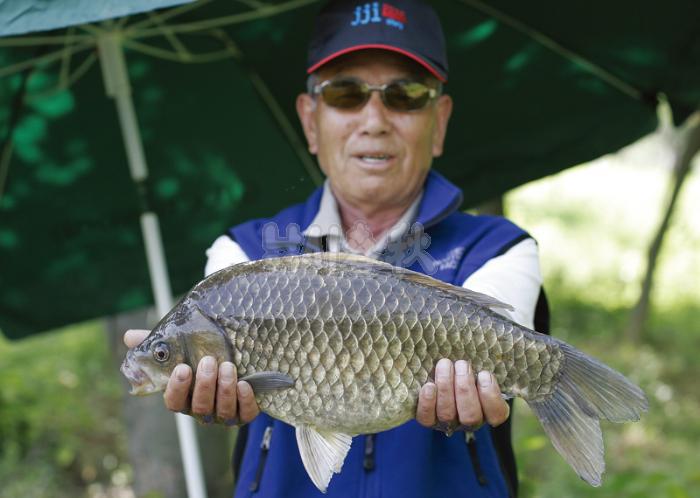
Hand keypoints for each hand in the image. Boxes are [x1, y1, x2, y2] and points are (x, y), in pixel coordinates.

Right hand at [123, 329, 259, 424]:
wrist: (239, 361)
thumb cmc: (202, 357)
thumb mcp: (181, 347)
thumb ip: (156, 343)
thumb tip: (129, 336)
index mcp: (184, 397)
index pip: (174, 402)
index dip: (177, 388)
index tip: (182, 368)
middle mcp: (202, 410)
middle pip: (200, 407)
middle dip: (204, 385)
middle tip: (208, 361)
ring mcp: (224, 414)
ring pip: (222, 411)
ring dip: (224, 389)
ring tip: (228, 367)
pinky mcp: (245, 413)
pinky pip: (245, 414)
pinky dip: (245, 400)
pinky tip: (244, 384)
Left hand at [416, 358, 508, 432]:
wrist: (442, 373)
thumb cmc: (464, 368)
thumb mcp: (478, 367)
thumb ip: (483, 365)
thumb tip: (492, 346)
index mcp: (487, 411)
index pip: (497, 415)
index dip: (491, 396)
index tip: (484, 374)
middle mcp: (468, 421)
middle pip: (471, 416)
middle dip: (465, 387)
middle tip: (461, 364)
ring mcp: (447, 423)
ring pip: (448, 414)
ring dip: (446, 387)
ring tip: (445, 364)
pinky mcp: (428, 420)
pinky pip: (426, 418)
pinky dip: (428, 402)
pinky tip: (429, 385)